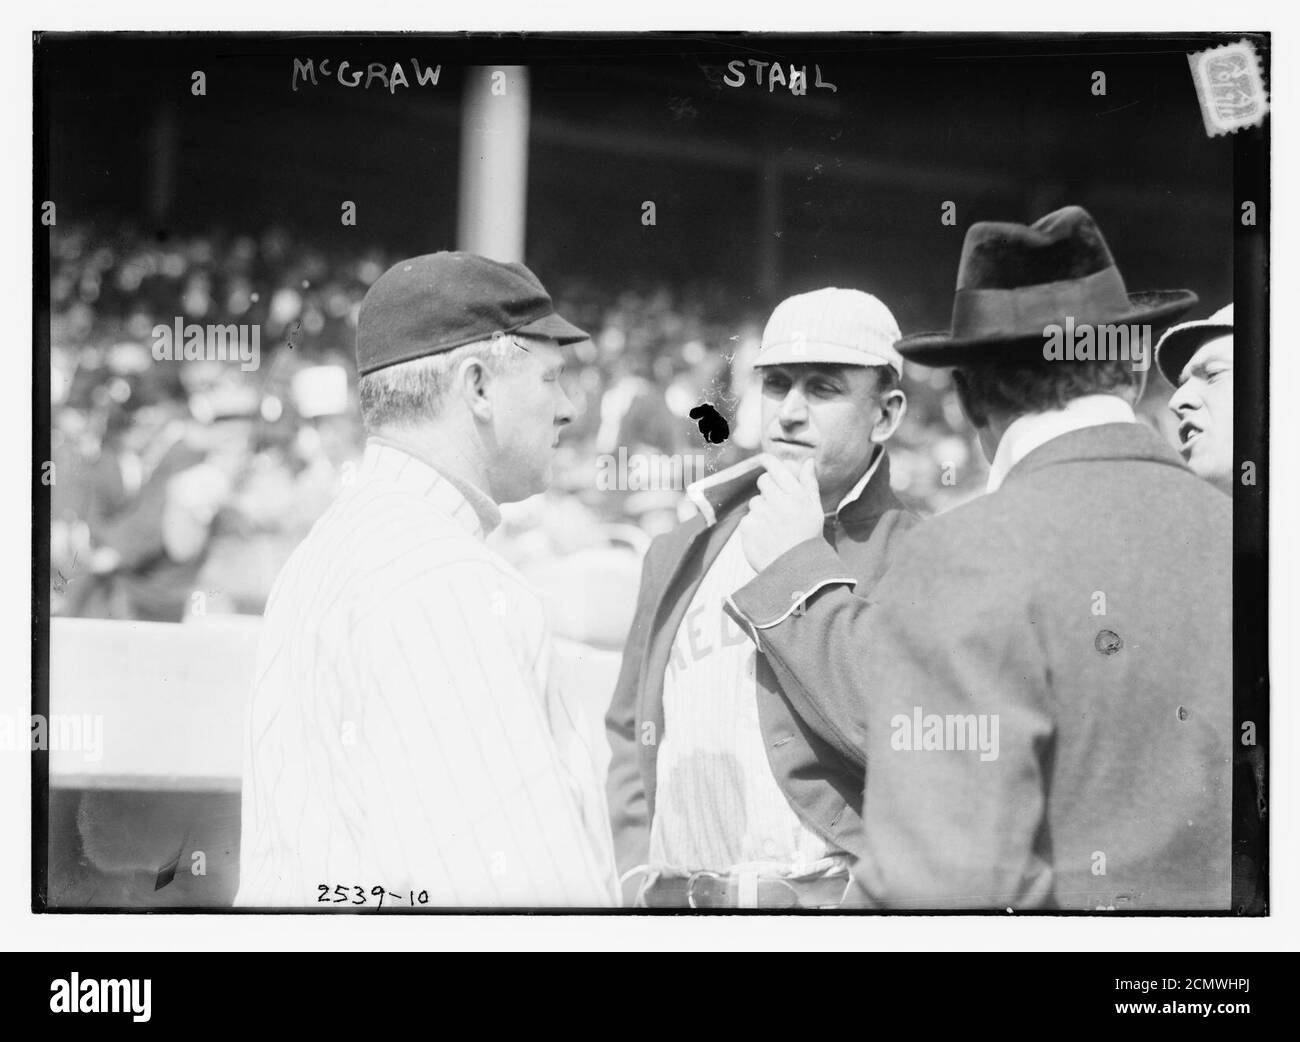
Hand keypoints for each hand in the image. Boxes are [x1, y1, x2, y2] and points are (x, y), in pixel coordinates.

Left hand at [737, 455, 823, 571]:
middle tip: (777, 508)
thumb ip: (809, 483)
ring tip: (774, 529)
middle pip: (763, 482)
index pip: (777, 469)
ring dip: (762, 511)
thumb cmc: (807, 537)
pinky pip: (747, 519)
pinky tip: (766, 538)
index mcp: (797, 496)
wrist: (798, 571)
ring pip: (755, 502)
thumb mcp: (815, 509)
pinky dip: (754, 527)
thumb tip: (808, 461)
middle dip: (768, 491)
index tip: (765, 460)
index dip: (769, 462)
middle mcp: (780, 502)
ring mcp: (762, 514)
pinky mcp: (748, 527)